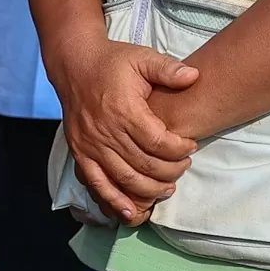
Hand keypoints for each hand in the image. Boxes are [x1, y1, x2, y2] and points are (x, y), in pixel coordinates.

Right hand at [55, 37, 199, 224]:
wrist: (74, 63)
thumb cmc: (112, 62)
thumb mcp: (142, 57)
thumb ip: (168, 69)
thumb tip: (195, 76)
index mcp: (123, 109)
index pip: (158, 142)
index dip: (179, 150)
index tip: (191, 146)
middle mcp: (105, 131)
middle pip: (144, 165)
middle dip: (170, 172)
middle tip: (184, 167)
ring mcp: (90, 145)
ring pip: (125, 179)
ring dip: (149, 190)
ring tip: (167, 188)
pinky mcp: (80, 153)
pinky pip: (97, 184)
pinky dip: (114, 201)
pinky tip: (130, 212)